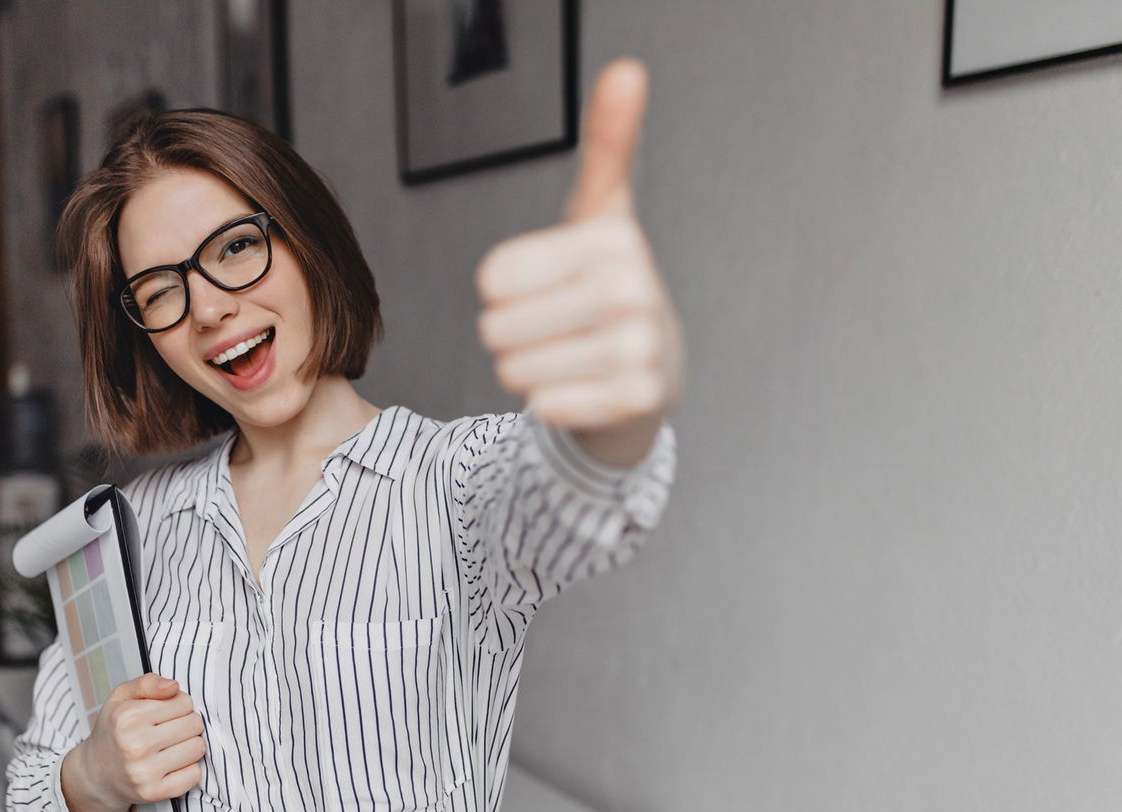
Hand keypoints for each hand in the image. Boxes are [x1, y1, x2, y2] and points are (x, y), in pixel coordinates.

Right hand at [63, 673, 205, 811]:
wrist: (96, 775)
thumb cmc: (114, 731)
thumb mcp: (121, 698)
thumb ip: (147, 683)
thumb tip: (174, 686)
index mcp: (128, 716)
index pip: (184, 701)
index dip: (179, 705)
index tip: (167, 713)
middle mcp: (135, 744)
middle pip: (194, 724)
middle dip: (187, 724)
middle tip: (171, 730)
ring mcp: (144, 771)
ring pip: (197, 748)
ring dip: (190, 745)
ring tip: (172, 747)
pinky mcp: (154, 792)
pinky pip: (194, 775)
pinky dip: (189, 769)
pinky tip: (174, 765)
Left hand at [476, 58, 684, 467]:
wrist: (652, 373)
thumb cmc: (608, 289)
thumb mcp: (601, 214)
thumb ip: (607, 145)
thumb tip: (626, 70)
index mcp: (611, 242)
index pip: (493, 278)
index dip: (502, 289)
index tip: (544, 285)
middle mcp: (633, 292)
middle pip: (497, 328)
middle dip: (511, 334)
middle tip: (555, 327)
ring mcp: (640, 351)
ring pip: (514, 370)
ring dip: (527, 370)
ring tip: (568, 355)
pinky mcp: (635, 402)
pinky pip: (544, 407)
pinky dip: (550, 403)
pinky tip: (580, 388)